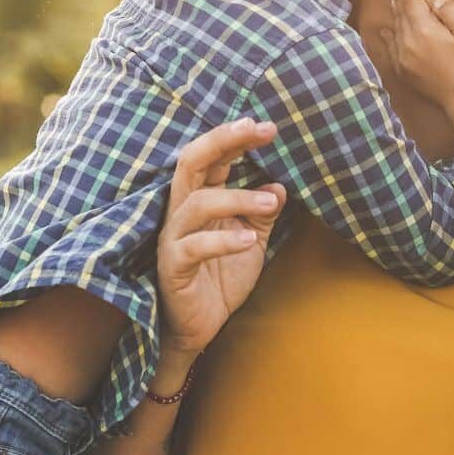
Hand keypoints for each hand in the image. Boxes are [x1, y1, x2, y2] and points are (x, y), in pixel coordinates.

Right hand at [156, 119, 287, 362]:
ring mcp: (174, 238)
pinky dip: (223, 241)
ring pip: (197, 203)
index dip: (235, 138)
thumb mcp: (250, 240)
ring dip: (236, 198)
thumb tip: (280, 186)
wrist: (198, 328)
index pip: (212, 158)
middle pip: (192, 162)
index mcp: (199, 200)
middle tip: (257, 129)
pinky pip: (194, 247)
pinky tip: (249, 240)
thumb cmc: (220, 277)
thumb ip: (262, 214)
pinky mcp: (173, 267)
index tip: (267, 127)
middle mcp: (181, 212)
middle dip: (224, 141)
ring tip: (268, 201)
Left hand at [382, 0, 453, 102]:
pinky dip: (389, 36)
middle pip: (400, 13)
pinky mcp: (402, 71)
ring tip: (395, 1)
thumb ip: (451, 11)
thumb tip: (435, 3)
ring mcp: (402, 58)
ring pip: (395, 28)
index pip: (410, 1)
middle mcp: (408, 42)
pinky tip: (386, 30)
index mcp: (424, 30)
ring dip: (395, 13)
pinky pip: (391, 48)